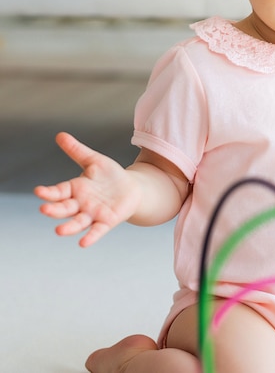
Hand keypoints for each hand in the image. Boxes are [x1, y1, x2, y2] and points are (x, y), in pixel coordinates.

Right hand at [34, 132, 141, 246]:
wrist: (132, 188)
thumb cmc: (110, 176)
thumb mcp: (94, 160)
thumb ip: (77, 150)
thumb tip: (60, 135)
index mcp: (75, 189)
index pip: (58, 191)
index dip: (48, 192)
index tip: (38, 191)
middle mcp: (80, 204)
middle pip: (64, 208)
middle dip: (54, 210)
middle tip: (44, 209)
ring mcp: (92, 214)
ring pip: (77, 222)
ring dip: (68, 227)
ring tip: (59, 231)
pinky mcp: (106, 221)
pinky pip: (97, 231)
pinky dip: (91, 236)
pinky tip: (83, 243)